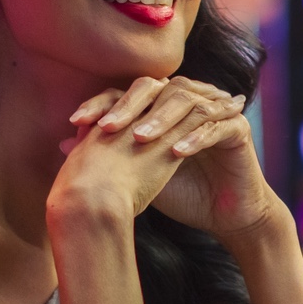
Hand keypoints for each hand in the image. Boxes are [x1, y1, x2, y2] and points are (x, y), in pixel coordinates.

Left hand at [62, 76, 277, 239]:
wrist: (225, 215)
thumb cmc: (182, 194)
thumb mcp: (139, 173)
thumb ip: (110, 153)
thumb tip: (63, 143)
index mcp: (162, 107)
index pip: (129, 93)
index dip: (102, 103)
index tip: (76, 122)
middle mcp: (188, 101)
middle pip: (157, 88)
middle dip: (130, 105)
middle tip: (107, 127)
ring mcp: (216, 110)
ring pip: (186, 101)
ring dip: (161, 119)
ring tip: (140, 139)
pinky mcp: (238, 128)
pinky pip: (216, 126)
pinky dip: (196, 138)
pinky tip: (177, 153)